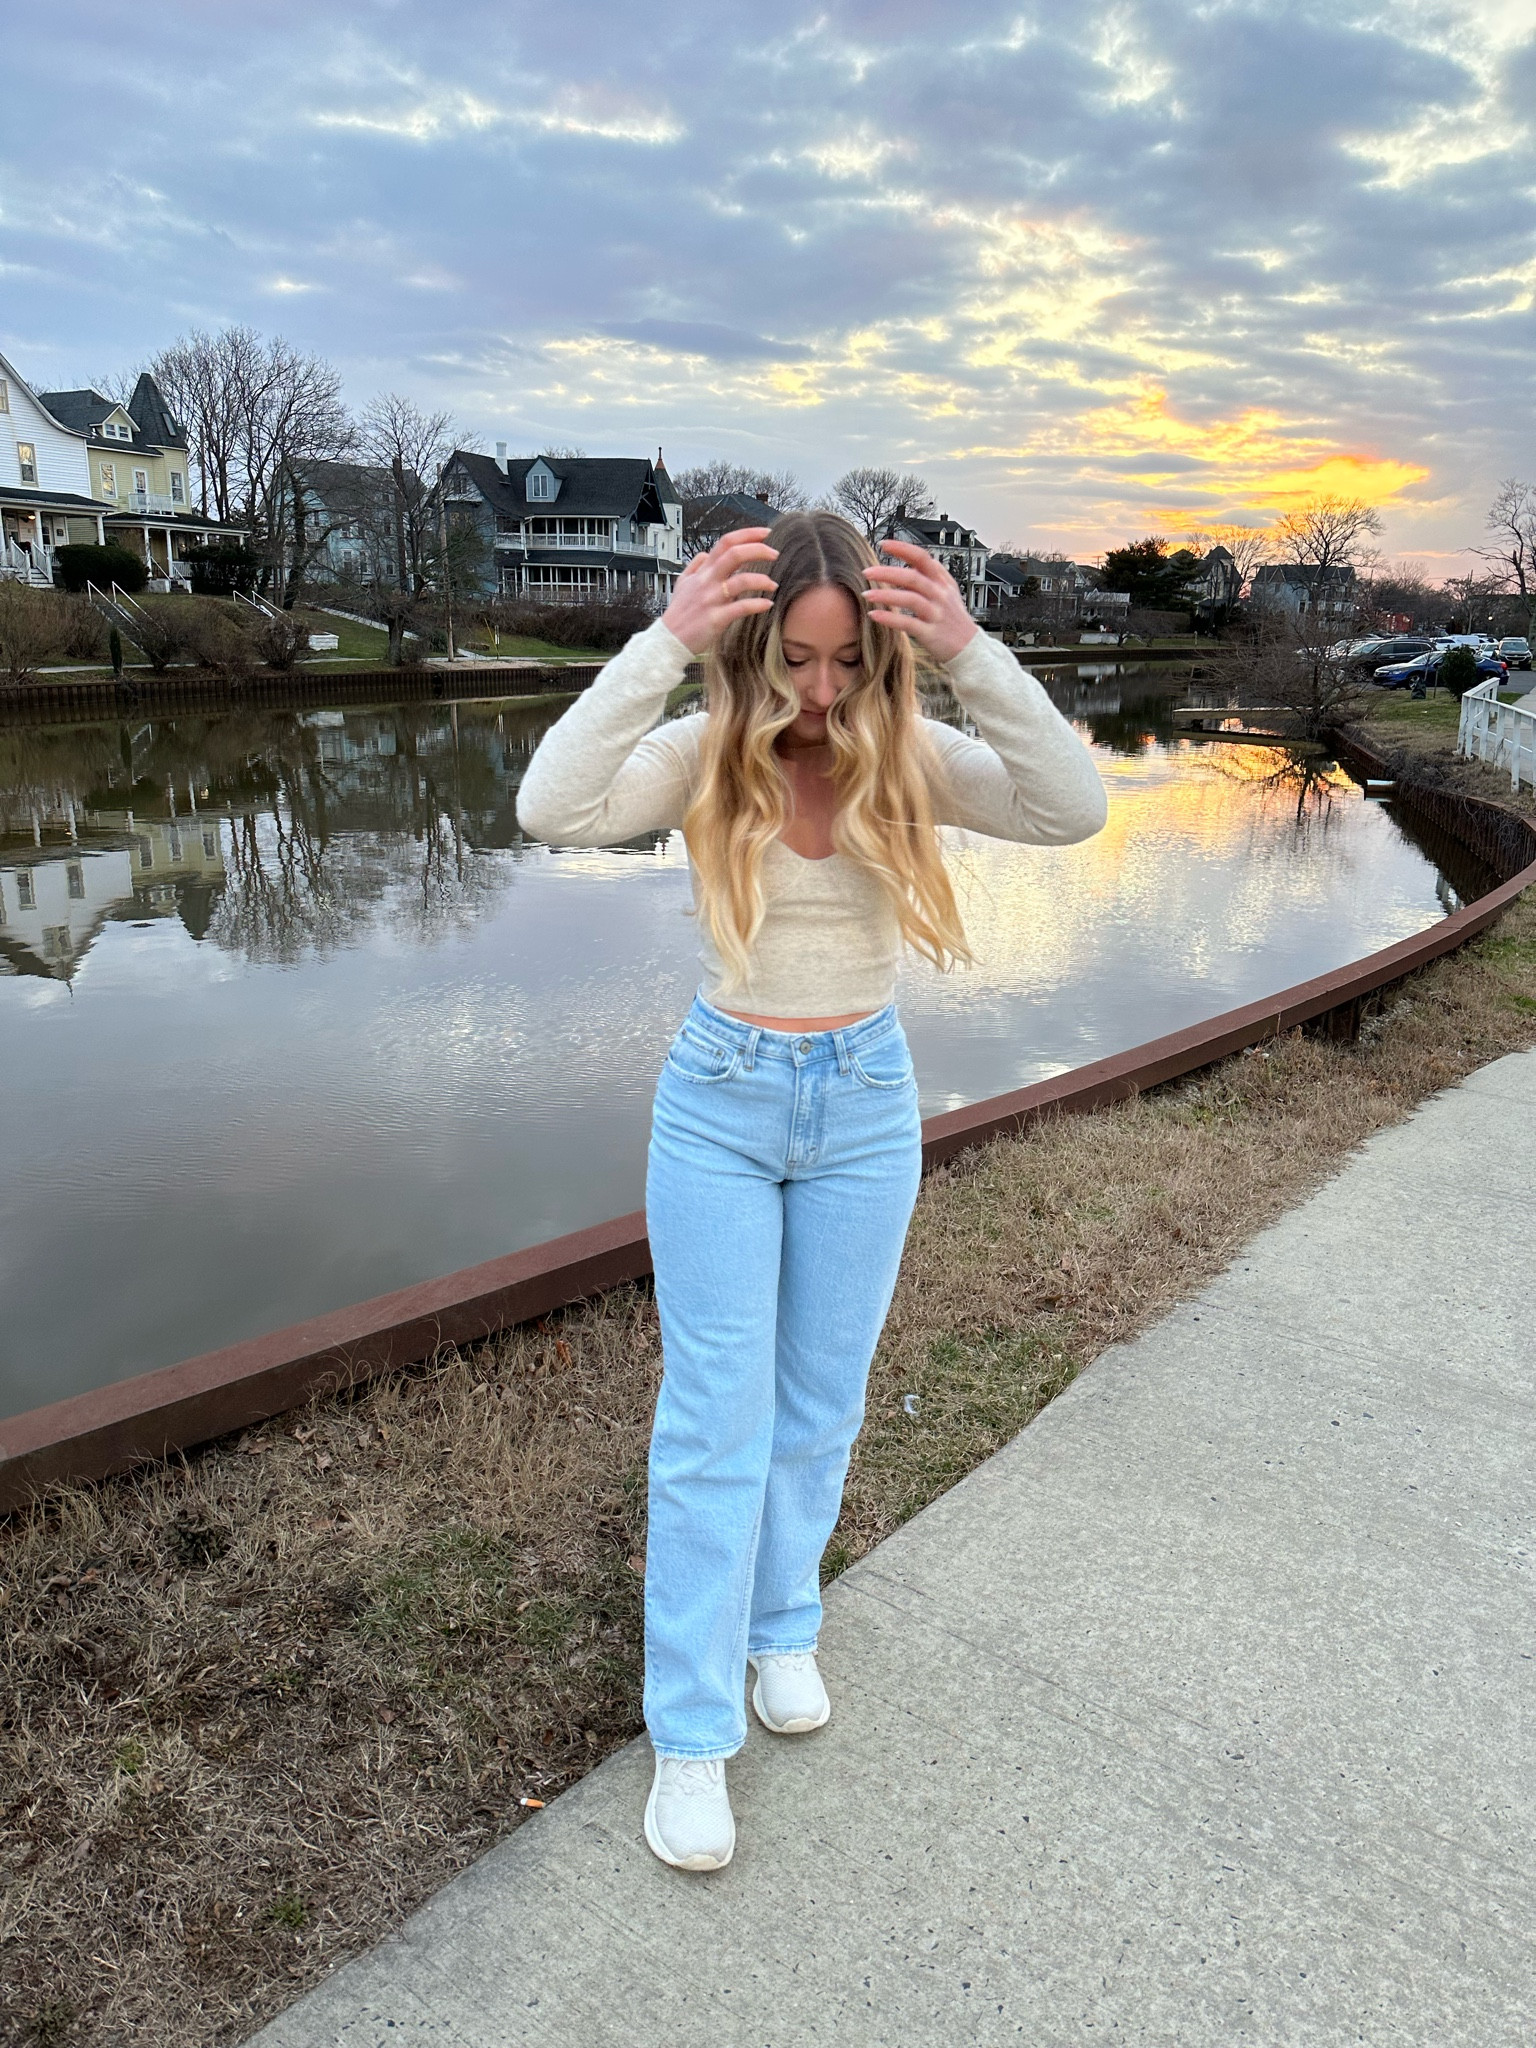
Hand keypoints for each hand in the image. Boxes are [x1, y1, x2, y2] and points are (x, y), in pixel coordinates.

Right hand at [663, 527, 778, 655]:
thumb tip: (706, 554)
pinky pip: (741, 608)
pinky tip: (767, 604)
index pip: (726, 543)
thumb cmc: (678, 614)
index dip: (747, 534)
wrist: (669, 640)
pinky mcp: (716, 618)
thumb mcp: (682, 583)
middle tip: (775, 554)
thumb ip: (695, 566)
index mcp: (703, 571)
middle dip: (759, 550)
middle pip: (735, 554)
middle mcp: (708, 581)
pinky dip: (758, 604)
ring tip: (773, 585)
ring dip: (763, 580)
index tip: (765, 533)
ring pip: (741, 581)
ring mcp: (712, 599)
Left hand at [862, 541, 977, 664]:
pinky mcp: (931, 634)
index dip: (903, 549)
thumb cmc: (954, 619)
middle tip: (867, 572)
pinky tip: (874, 615)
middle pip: (913, 577)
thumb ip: (931, 576)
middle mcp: (940, 595)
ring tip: (867, 594)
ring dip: (886, 595)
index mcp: (942, 582)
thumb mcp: (948, 592)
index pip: (923, 558)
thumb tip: (911, 561)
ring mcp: (936, 614)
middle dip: (888, 573)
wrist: (970, 648)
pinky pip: (908, 623)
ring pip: (911, 599)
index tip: (884, 544)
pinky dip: (890, 619)